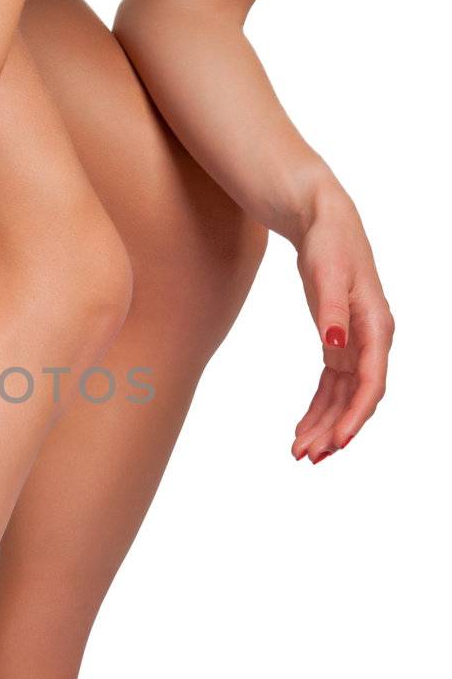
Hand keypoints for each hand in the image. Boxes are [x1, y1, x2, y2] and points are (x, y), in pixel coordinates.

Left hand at [292, 188, 393, 462]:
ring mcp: (355, 345)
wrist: (322, 221)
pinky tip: (303, 429)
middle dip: (334, 430)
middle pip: (356, 398)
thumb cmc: (329, 242)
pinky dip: (318, 408)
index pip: (370, 383)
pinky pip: (330, 386)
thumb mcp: (327, 271)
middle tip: (308, 457)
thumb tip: (335, 345)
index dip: (355, 416)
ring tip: (301, 453)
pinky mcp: (338, 344)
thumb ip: (330, 311)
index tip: (337, 443)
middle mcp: (371, 341)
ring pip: (342, 397)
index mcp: (376, 327)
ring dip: (324, 425)